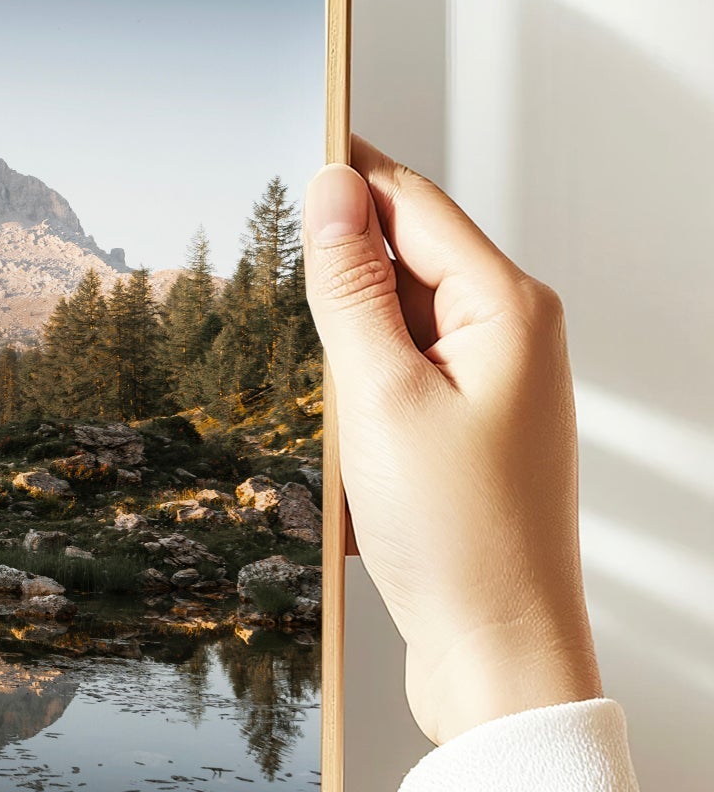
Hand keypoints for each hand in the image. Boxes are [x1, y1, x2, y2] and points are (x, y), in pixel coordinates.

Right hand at [302, 140, 600, 744]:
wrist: (498, 653)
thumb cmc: (457, 538)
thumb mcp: (379, 396)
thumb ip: (350, 287)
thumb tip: (331, 192)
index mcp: (509, 309)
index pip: (413, 203)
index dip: (346, 172)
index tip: (286, 138)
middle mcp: (514, 336)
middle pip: (404, 259)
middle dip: (337, 273)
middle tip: (277, 294)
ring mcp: (495, 387)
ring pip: (395, 325)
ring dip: (344, 350)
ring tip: (327, 412)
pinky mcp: (470, 433)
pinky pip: (400, 380)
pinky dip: (358, 397)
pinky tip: (342, 448)